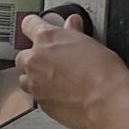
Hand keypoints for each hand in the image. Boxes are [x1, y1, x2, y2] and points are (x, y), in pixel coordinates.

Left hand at [14, 11, 128, 128]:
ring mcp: (35, 84)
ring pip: (25, 79)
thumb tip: (71, 25)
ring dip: (35, 78)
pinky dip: (46, 95)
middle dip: (34, 58)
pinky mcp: (41, 104)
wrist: (106, 101)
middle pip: (22, 56)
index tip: (37, 28)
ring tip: (56, 79)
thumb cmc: (102, 72)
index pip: (29, 24)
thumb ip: (74, 33)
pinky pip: (37, 97)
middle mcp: (35, 60)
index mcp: (47, 39)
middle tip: (52, 60)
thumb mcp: (90, 43)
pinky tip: (62, 94)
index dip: (34, 26)